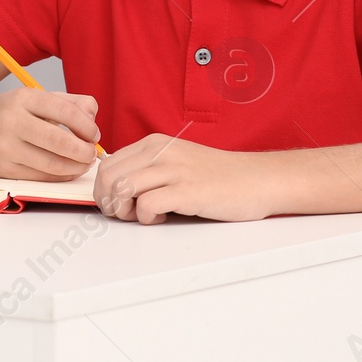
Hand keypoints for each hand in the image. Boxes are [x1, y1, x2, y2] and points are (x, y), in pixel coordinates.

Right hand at [0, 87, 99, 180]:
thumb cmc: (11, 113)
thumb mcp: (37, 99)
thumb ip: (69, 103)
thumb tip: (92, 117)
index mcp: (23, 98)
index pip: (65, 111)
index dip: (86, 126)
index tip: (94, 134)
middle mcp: (11, 121)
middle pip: (59, 141)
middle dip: (83, 151)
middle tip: (92, 153)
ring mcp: (5, 147)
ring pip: (51, 163)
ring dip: (75, 167)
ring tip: (84, 163)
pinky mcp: (3, 169)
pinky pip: (40, 176)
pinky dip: (60, 176)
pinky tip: (68, 170)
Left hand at [95, 135, 272, 223]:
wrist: (257, 180)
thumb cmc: (217, 177)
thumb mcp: (176, 162)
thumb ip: (147, 170)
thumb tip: (114, 189)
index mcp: (154, 143)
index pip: (107, 165)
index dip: (104, 190)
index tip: (119, 204)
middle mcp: (161, 152)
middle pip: (108, 177)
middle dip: (109, 202)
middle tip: (129, 214)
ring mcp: (175, 170)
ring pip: (121, 189)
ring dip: (126, 211)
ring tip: (146, 215)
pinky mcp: (188, 191)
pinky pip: (146, 205)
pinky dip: (147, 217)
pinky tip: (164, 217)